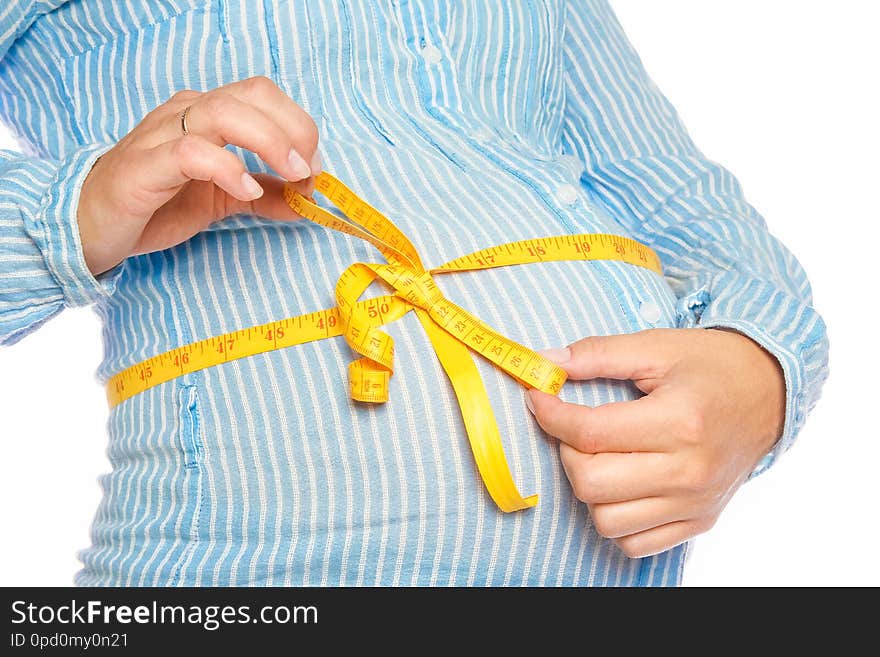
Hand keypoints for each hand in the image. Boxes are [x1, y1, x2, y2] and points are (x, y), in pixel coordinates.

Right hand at [77, 76, 320, 274]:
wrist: (89, 226)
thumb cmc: (154, 204)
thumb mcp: (222, 200)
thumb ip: (263, 195)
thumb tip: (307, 199)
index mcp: (206, 115)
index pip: (262, 95)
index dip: (299, 125)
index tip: (316, 168)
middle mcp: (186, 114)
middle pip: (251, 94)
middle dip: (294, 128)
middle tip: (310, 170)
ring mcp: (162, 135)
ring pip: (224, 112)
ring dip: (270, 141)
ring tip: (292, 175)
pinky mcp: (145, 166)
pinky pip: (191, 152)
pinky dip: (227, 168)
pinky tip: (245, 191)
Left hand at [526, 328, 784, 557]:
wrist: (770, 391)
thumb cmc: (710, 365)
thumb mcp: (656, 346)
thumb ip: (597, 354)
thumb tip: (543, 364)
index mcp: (678, 421)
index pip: (589, 433)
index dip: (550, 415)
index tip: (538, 398)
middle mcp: (688, 470)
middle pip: (590, 483)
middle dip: (567, 453)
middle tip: (575, 428)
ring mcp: (694, 502)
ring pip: (606, 521)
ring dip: (589, 489)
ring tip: (601, 456)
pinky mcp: (699, 520)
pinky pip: (635, 543)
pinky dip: (617, 519)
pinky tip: (622, 484)